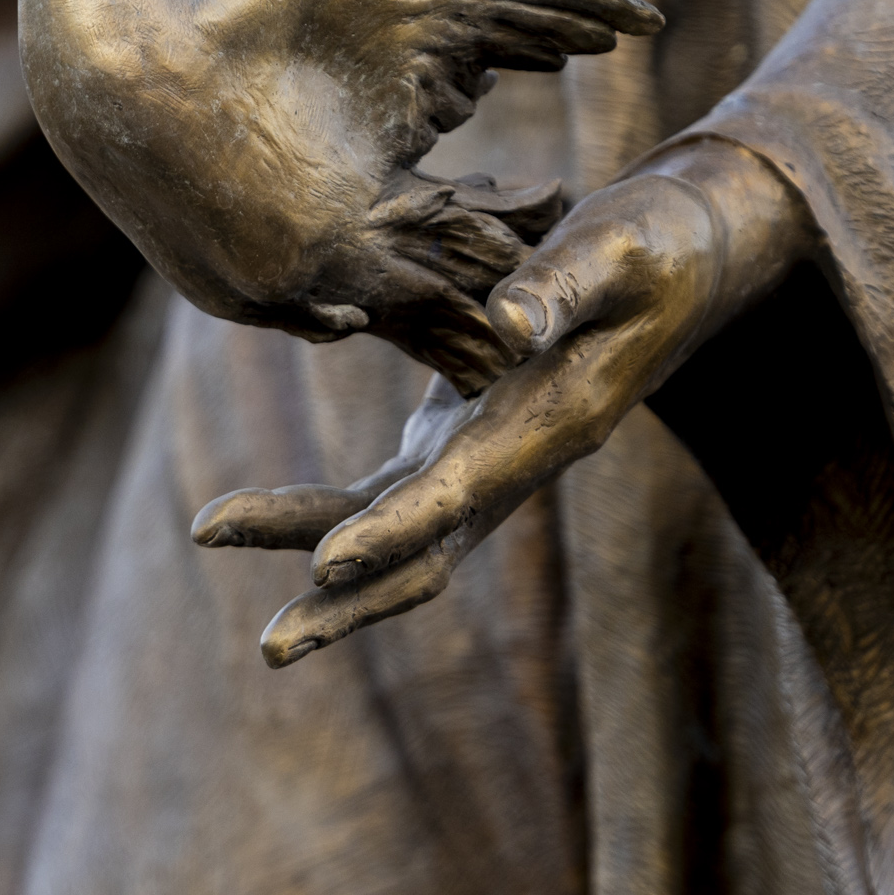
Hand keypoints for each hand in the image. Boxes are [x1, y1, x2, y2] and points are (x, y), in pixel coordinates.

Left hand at [195, 138, 812, 665]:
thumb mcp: (619, 249)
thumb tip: (508, 322)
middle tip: (270, 647)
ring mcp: (486, 461)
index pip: (462, 496)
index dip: (394, 531)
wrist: (683, 260)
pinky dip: (322, 512)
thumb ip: (564, 283)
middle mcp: (517, 464)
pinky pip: (384, 495)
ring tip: (210, 537)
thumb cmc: (654, 247)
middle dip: (345, 600)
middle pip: (423, 554)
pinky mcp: (461, 440)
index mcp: (552, 427)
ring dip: (309, 554)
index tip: (326, 565)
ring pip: (391, 531)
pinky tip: (248, 521)